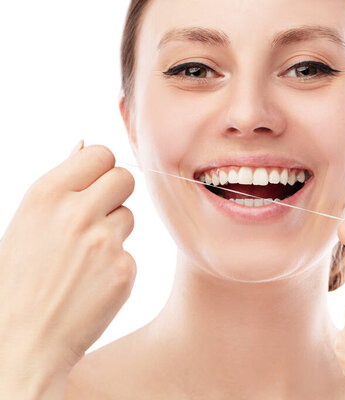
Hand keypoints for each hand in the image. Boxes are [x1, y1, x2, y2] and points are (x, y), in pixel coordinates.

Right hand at [0, 142, 135, 396]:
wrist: (20, 341)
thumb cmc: (18, 280)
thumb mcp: (26, 223)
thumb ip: (61, 186)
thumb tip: (83, 145)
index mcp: (46, 194)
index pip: (101, 153)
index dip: (100, 168)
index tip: (94, 184)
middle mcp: (78, 213)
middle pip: (125, 177)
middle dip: (115, 193)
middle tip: (96, 217)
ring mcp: (105, 242)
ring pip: (130, 216)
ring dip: (114, 231)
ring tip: (83, 258)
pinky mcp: (124, 269)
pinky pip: (130, 252)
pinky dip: (116, 264)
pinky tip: (90, 283)